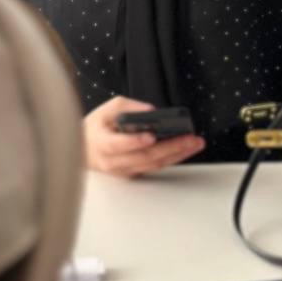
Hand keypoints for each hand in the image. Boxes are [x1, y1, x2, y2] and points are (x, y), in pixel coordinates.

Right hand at [83, 96, 203, 176]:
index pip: (117, 145)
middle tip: (190, 138)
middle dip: (170, 147)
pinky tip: (187, 149)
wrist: (85, 149)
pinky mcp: (134, 173)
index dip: (134, 142)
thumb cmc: (99, 126)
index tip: (151, 136)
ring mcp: (124, 170)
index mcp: (101, 142)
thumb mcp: (108, 109)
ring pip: (153, 165)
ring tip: (196, 143)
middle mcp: (112, 161)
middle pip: (144, 156)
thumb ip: (129, 107)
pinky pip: (155, 167)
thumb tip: (152, 111)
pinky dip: (173, 158)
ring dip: (178, 154)